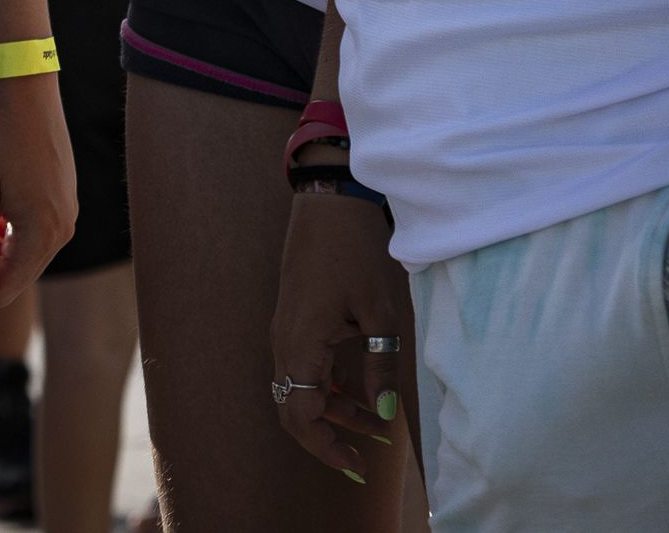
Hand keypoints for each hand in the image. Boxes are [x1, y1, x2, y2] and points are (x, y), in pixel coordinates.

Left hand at [0, 76, 78, 309]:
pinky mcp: (67, 195)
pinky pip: (38, 228)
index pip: (6, 289)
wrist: (22, 84)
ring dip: (0, 238)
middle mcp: (65, 227)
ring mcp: (69, 210)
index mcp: (42, 232)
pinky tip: (0, 192)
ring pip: (27, 250)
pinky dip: (14, 222)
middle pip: (19, 273)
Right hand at [270, 188, 412, 482]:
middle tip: (362, 460)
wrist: (329, 202)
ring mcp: (286, 331)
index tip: (357, 466)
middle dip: (327, 439)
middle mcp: (284, 343)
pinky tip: (361, 394)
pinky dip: (329, 388)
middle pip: (292, 409)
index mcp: (300, 345)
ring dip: (333, 413)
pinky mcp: (294, 321)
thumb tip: (385, 413)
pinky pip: (304, 368)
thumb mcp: (379, 314)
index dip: (325, 448)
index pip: (299, 415)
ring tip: (377, 428)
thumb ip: (380, 367)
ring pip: (300, 389)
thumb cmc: (355, 252)